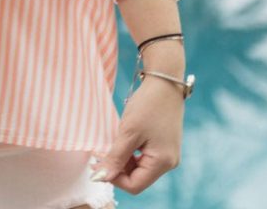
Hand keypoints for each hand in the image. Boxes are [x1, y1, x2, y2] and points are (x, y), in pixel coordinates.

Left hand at [90, 72, 183, 193]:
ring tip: (110, 144)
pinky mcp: (164, 145)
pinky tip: (122, 140)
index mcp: (163, 162)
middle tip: (100, 154)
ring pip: (140, 168)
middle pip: (138, 178)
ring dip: (123, 160)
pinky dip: (131, 153)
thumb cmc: (148, 105)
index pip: (135, 185)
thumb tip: (100, 178)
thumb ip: (115, 157)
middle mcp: (169, 162)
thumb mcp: (128, 131)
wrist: (164, 81)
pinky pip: (144, 157)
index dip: (114, 178)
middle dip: (117, 169)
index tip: (97, 164)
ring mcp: (168, 154)